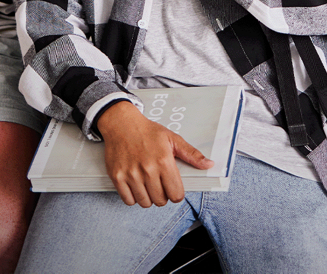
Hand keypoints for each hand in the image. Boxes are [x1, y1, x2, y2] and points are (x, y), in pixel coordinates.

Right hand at [97, 101, 212, 207]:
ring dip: (148, 198)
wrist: (121, 124)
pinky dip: (133, 197)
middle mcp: (147, 169)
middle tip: (159, 184)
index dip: (176, 194)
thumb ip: (191, 154)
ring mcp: (131, 174)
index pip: (176, 194)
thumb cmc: (147, 131)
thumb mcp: (172, 138)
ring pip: (144, 203)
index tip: (172, 188)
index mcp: (164, 161)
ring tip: (147, 185)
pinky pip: (128, 200)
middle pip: (160, 201)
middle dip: (162, 196)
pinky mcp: (117, 177)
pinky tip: (136, 186)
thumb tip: (209, 164)